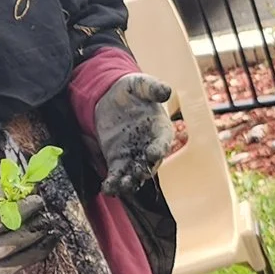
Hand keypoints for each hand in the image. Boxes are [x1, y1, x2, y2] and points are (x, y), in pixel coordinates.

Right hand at [0, 187, 49, 273]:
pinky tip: (35, 249)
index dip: (23, 211)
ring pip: (12, 263)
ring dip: (35, 249)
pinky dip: (21, 261)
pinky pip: (4, 273)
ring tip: (51, 235)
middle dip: (33, 230)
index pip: (2, 222)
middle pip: (11, 245)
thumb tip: (13, 193)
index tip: (37, 201)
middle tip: (48, 218)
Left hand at [94, 72, 175, 196]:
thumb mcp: (141, 84)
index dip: (160, 148)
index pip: (163, 141)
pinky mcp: (117, 159)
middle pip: (150, 163)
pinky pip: (117, 174)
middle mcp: (149, 146)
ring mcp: (133, 155)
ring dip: (129, 182)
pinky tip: (108, 188)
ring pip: (134, 173)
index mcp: (160, 129)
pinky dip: (113, 183)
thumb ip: (153, 88)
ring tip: (121, 187)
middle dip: (144, 171)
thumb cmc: (132, 90)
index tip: (153, 153)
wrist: (112, 97)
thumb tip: (166, 91)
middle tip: (137, 175)